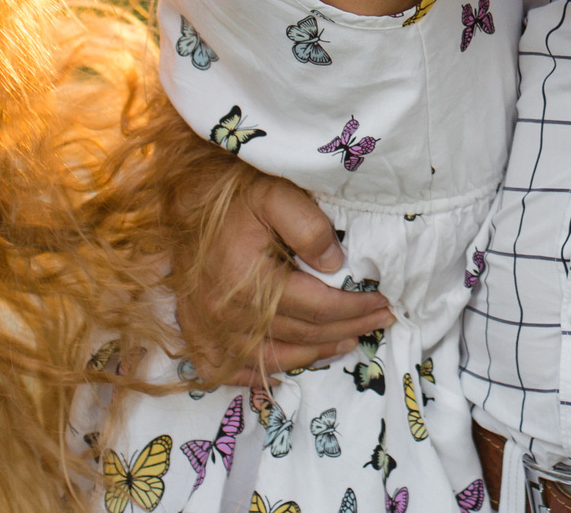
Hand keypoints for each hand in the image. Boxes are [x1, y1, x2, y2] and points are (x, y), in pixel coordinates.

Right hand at [180, 172, 393, 381]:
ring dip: (316, 353)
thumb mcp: (277, 196)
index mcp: (251, 282)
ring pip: (275, 358)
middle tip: (379, 321)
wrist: (187, 201)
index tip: (384, 303)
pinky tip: (289, 366)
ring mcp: (210, 331)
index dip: (357, 309)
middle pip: (304, 335)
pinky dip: (263, 374)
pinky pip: (232, 371)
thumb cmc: (235, 197)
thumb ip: (310, 228)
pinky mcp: (197, 336)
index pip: (320, 308)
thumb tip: (336, 265)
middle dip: (348, 328)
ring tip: (347, 341)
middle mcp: (228, 315)